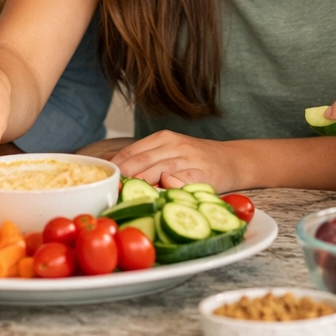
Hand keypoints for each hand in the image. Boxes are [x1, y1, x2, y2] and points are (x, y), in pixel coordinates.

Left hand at [109, 130, 242, 191]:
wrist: (233, 160)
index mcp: (163, 138)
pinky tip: (155, 197)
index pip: (131, 151)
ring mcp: (189, 159)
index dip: (115, 167)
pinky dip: (164, 189)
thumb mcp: (171, 151)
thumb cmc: (197, 159)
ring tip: (124, 197)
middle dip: (122, 178)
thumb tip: (115, 169)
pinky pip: (179, 182)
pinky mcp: (201, 175)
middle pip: (140, 161)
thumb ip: (148, 158)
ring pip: (156, 171)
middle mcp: (174, 145)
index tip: (103, 180)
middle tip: (108, 193)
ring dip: (138, 185)